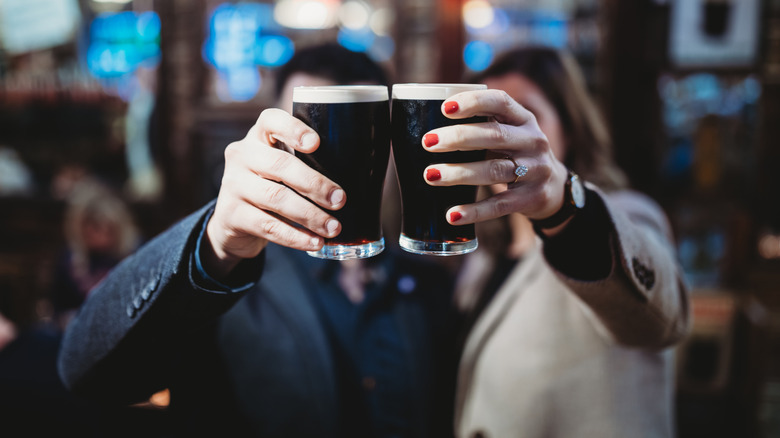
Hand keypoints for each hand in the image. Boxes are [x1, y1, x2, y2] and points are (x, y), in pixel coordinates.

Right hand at [203, 109, 345, 276]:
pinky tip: (315, 242)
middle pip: (279, 165)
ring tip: (334, 227)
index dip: (294, 129)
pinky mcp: (232, 215)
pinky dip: (295, 237)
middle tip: (341, 199)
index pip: (271, 120)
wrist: (233, 221)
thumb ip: (307, 162)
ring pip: (275, 198)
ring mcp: (233, 185)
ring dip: (309, 215)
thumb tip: (361, 175)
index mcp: (258, 136)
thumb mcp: (280, 166)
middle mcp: (241, 156)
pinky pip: (268, 226)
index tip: (316, 143)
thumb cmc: (271, 185)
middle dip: (314, 184)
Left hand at [421, 89, 568, 224]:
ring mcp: (535, 170)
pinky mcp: (531, 198)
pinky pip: (499, 205)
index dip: (473, 102)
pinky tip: (452, 215)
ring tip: (430, 175)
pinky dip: (474, 211)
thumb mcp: (508, 133)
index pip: (500, 102)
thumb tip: (424, 120)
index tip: (444, 108)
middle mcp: (533, 141)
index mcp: (523, 119)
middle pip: (494, 136)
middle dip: (458, 138)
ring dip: (460, 173)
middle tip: (428, 142)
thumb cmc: (515, 154)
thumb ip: (480, 125)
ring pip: (494, 170)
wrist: (552, 189)